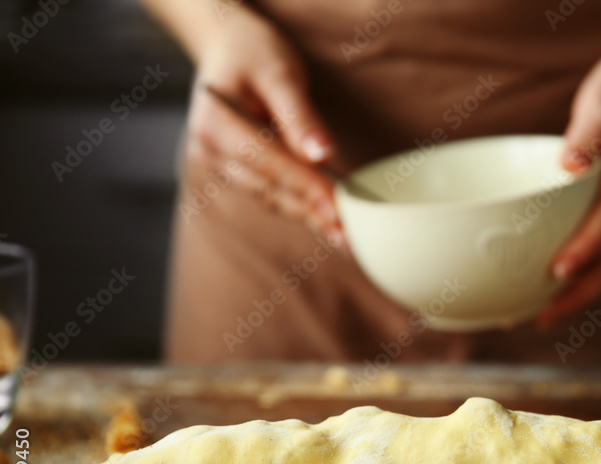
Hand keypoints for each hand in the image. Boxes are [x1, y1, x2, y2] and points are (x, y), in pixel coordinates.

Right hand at [184, 8, 342, 243]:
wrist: (228, 46)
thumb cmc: (254, 51)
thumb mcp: (280, 72)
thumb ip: (300, 115)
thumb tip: (322, 156)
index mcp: (215, 123)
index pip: (267, 162)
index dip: (304, 186)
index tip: (336, 207)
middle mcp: (209, 150)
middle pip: (269, 187)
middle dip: (311, 210)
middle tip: (349, 234)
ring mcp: (219, 165)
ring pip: (271, 197)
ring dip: (308, 216)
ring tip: (344, 237)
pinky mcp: (236, 172)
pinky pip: (271, 192)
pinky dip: (300, 205)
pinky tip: (328, 221)